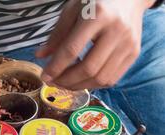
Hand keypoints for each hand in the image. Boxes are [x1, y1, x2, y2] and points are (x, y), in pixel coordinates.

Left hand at [36, 0, 154, 89]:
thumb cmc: (96, 1)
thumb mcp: (72, 10)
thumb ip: (57, 34)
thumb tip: (40, 56)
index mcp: (98, 16)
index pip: (73, 49)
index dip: (56, 67)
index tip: (44, 76)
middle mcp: (116, 31)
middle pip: (89, 68)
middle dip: (67, 81)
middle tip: (53, 82)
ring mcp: (128, 44)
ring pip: (101, 78)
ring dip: (79, 86)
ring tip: (64, 82)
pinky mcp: (134, 53)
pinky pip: (112, 79)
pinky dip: (93, 84)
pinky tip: (81, 80)